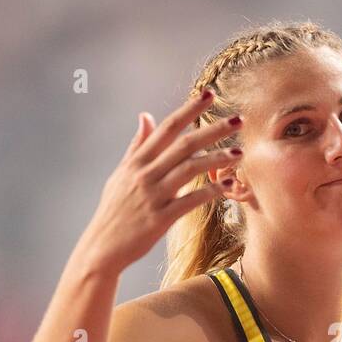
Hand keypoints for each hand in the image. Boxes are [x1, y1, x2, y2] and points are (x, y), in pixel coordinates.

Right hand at [75, 92, 244, 273]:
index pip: (167, 128)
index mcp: (136, 162)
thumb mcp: (121, 174)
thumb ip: (137, 146)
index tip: (209, 95)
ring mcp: (153, 196)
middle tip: (238, 120)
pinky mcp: (161, 219)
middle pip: (184, 145)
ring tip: (239, 153)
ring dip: (217, 159)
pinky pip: (190, 201)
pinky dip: (210, 192)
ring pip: (190, 169)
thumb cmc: (114, 211)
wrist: (102, 247)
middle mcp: (145, 175)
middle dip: (212, 130)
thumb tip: (145, 116)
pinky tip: (228, 186)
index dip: (189, 110)